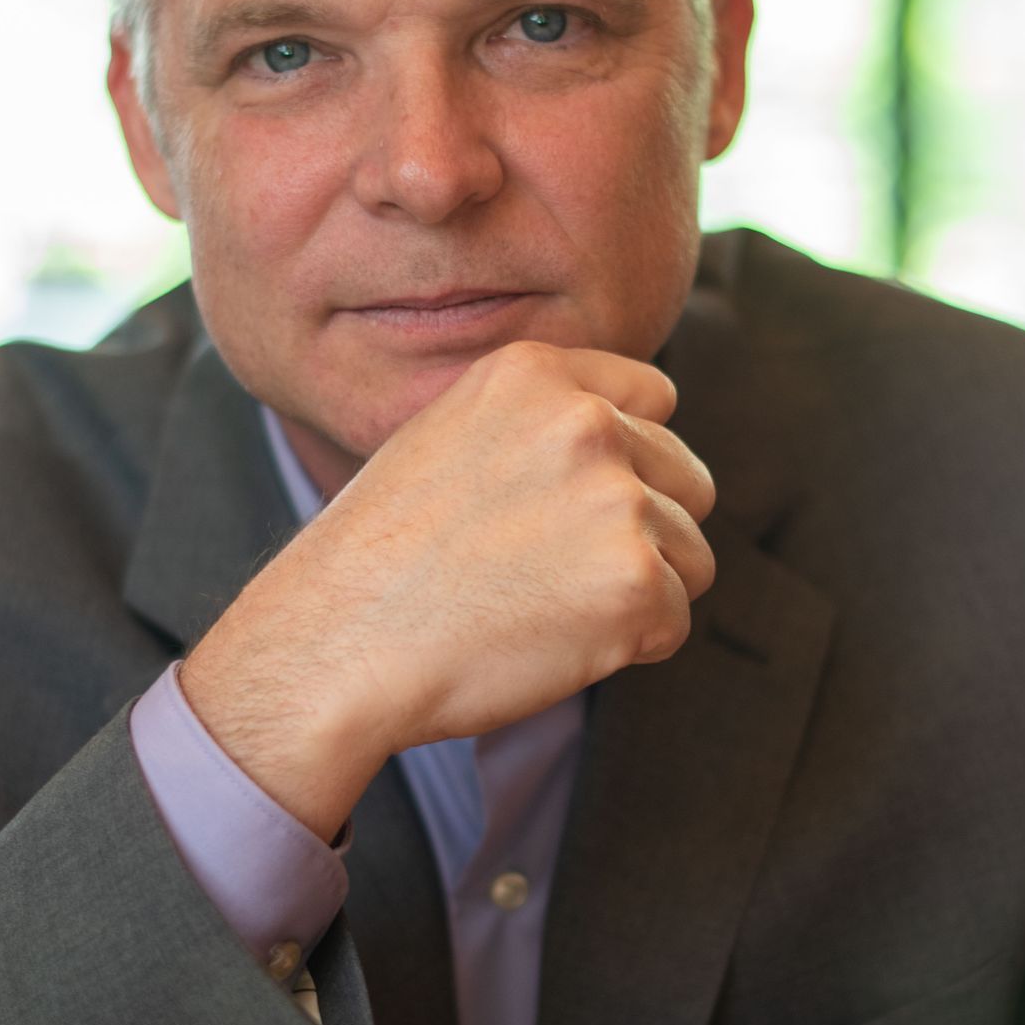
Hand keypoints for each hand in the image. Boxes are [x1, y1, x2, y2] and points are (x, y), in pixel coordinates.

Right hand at [178, 339, 715, 838]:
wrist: (335, 646)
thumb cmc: (379, 562)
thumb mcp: (447, 440)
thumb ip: (538, 427)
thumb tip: (627, 451)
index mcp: (535, 375)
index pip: (655, 399)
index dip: (630, 462)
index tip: (578, 509)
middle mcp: (586, 422)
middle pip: (686, 482)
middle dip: (641, 535)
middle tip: (552, 577)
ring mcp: (616, 500)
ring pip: (689, 557)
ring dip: (634, 595)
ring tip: (542, 611)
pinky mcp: (635, 582)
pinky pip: (672, 622)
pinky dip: (627, 648)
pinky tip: (550, 645)